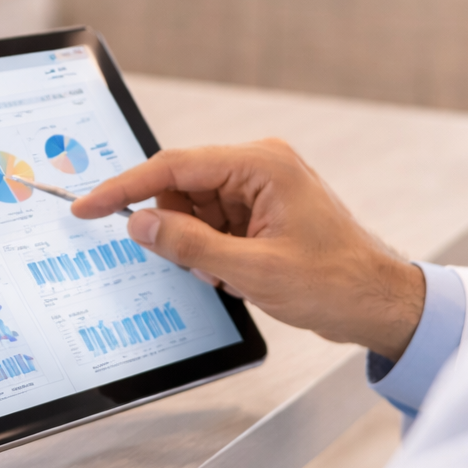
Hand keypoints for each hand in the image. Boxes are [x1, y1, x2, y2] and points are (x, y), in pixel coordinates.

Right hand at [72, 140, 425, 359]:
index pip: (174, 166)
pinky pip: (214, 225)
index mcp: (262, 165)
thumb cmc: (336, 282)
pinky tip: (236, 274)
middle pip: (182, 187)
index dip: (125, 188)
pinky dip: (212, 253)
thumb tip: (140, 224)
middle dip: (175, 228)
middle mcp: (260, 166)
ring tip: (230, 274)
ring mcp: (262, 188)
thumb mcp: (253, 271)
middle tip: (194, 265)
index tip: (88, 206)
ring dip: (197, 246)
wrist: (380, 303)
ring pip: (195, 210)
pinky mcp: (263, 211)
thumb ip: (190, 245)